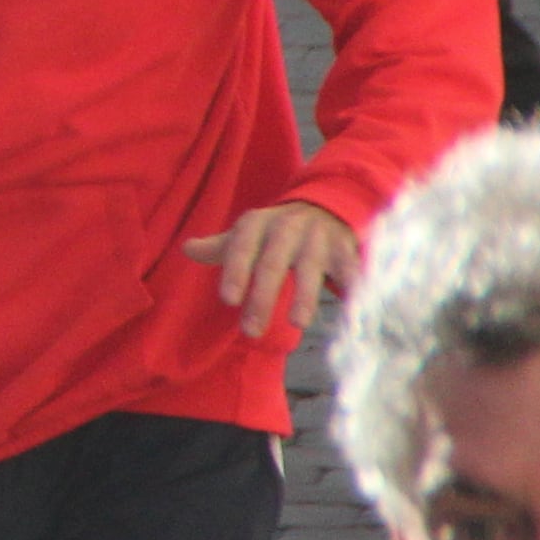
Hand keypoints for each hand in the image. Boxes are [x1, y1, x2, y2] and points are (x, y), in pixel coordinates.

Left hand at [187, 196, 358, 342]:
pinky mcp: (344, 250)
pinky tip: (350, 310)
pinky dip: (351, 288)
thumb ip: (220, 247)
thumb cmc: (276, 231)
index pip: (242, 248)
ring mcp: (317, 238)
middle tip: (251, 330)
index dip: (235, 273)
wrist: (323, 209)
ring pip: (310, 269)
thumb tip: (187, 249)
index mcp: (256, 224)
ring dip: (304, 296)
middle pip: (272, 264)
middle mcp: (286, 228)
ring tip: (297, 324)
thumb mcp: (246, 233)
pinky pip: (349, 271)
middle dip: (262, 297)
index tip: (228, 300)